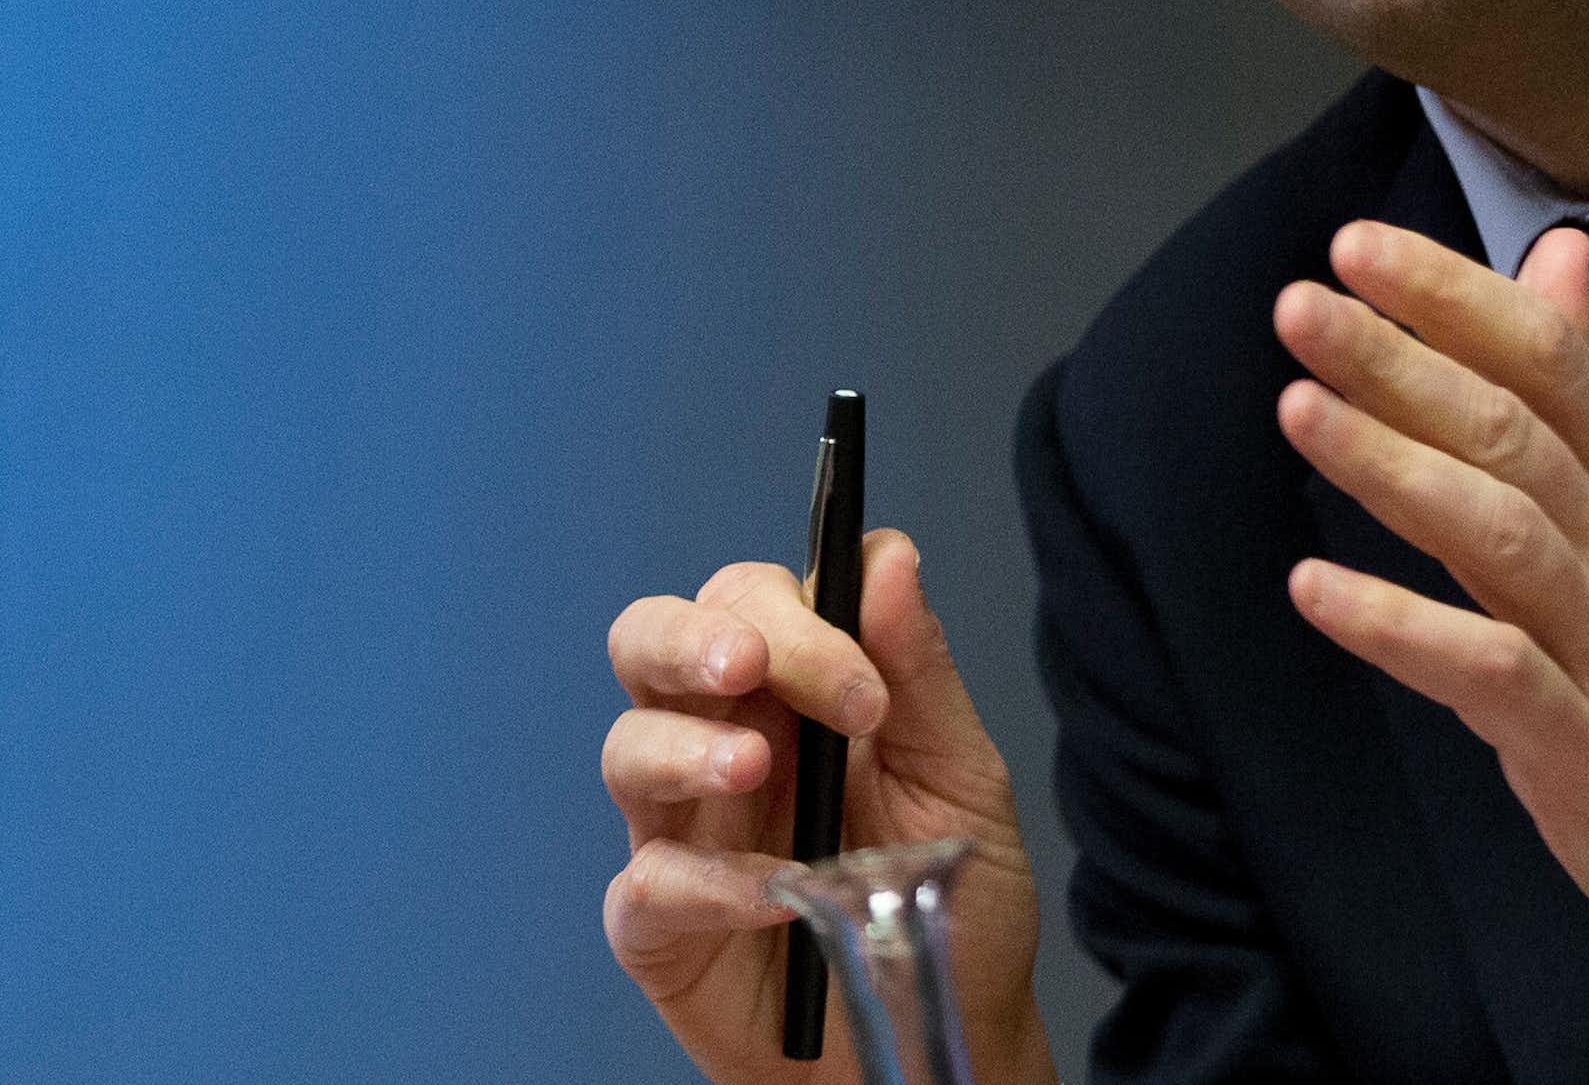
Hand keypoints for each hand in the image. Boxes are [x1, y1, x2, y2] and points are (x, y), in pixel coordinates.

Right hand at [602, 528, 1052, 1084]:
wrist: (946, 1040)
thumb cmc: (951, 903)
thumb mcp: (960, 777)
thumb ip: (918, 668)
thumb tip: (887, 552)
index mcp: (790, 690)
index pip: (749, 600)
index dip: (794, 618)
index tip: (862, 684)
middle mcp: (722, 740)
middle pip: (651, 641)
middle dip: (689, 638)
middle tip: (748, 663)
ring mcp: (685, 830)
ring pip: (627, 747)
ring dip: (684, 746)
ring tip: (756, 772)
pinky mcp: (660, 928)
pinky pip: (644, 883)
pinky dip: (702, 882)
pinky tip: (771, 897)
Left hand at [1272, 219, 1588, 1084]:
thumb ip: (1588, 382)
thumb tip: (1556, 251)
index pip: (1548, 359)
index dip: (1452, 296)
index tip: (1356, 246)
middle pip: (1508, 430)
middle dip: (1398, 360)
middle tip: (1299, 306)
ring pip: (1496, 531)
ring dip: (1390, 465)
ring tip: (1297, 410)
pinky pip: (1486, 671)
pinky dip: (1398, 625)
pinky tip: (1314, 588)